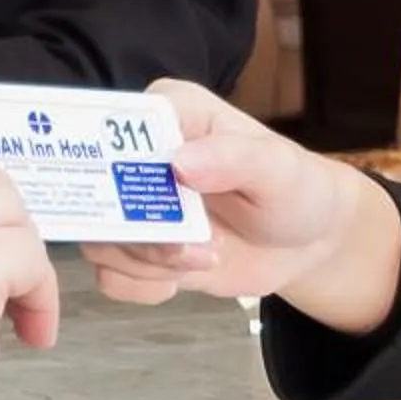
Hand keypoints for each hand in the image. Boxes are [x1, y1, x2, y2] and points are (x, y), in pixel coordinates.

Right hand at [81, 81, 400, 333]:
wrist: (306, 242)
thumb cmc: (295, 188)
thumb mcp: (278, 168)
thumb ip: (235, 158)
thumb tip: (180, 162)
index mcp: (169, 114)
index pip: (113, 123)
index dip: (109, 157)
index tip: (135, 193)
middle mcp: (141, 157)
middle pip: (94, 191)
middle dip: (136, 229)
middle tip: (186, 244)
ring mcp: (135, 206)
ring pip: (99, 240)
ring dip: (149, 261)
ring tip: (205, 256)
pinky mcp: (139, 248)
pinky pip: (111, 276)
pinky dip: (145, 285)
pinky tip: (186, 274)